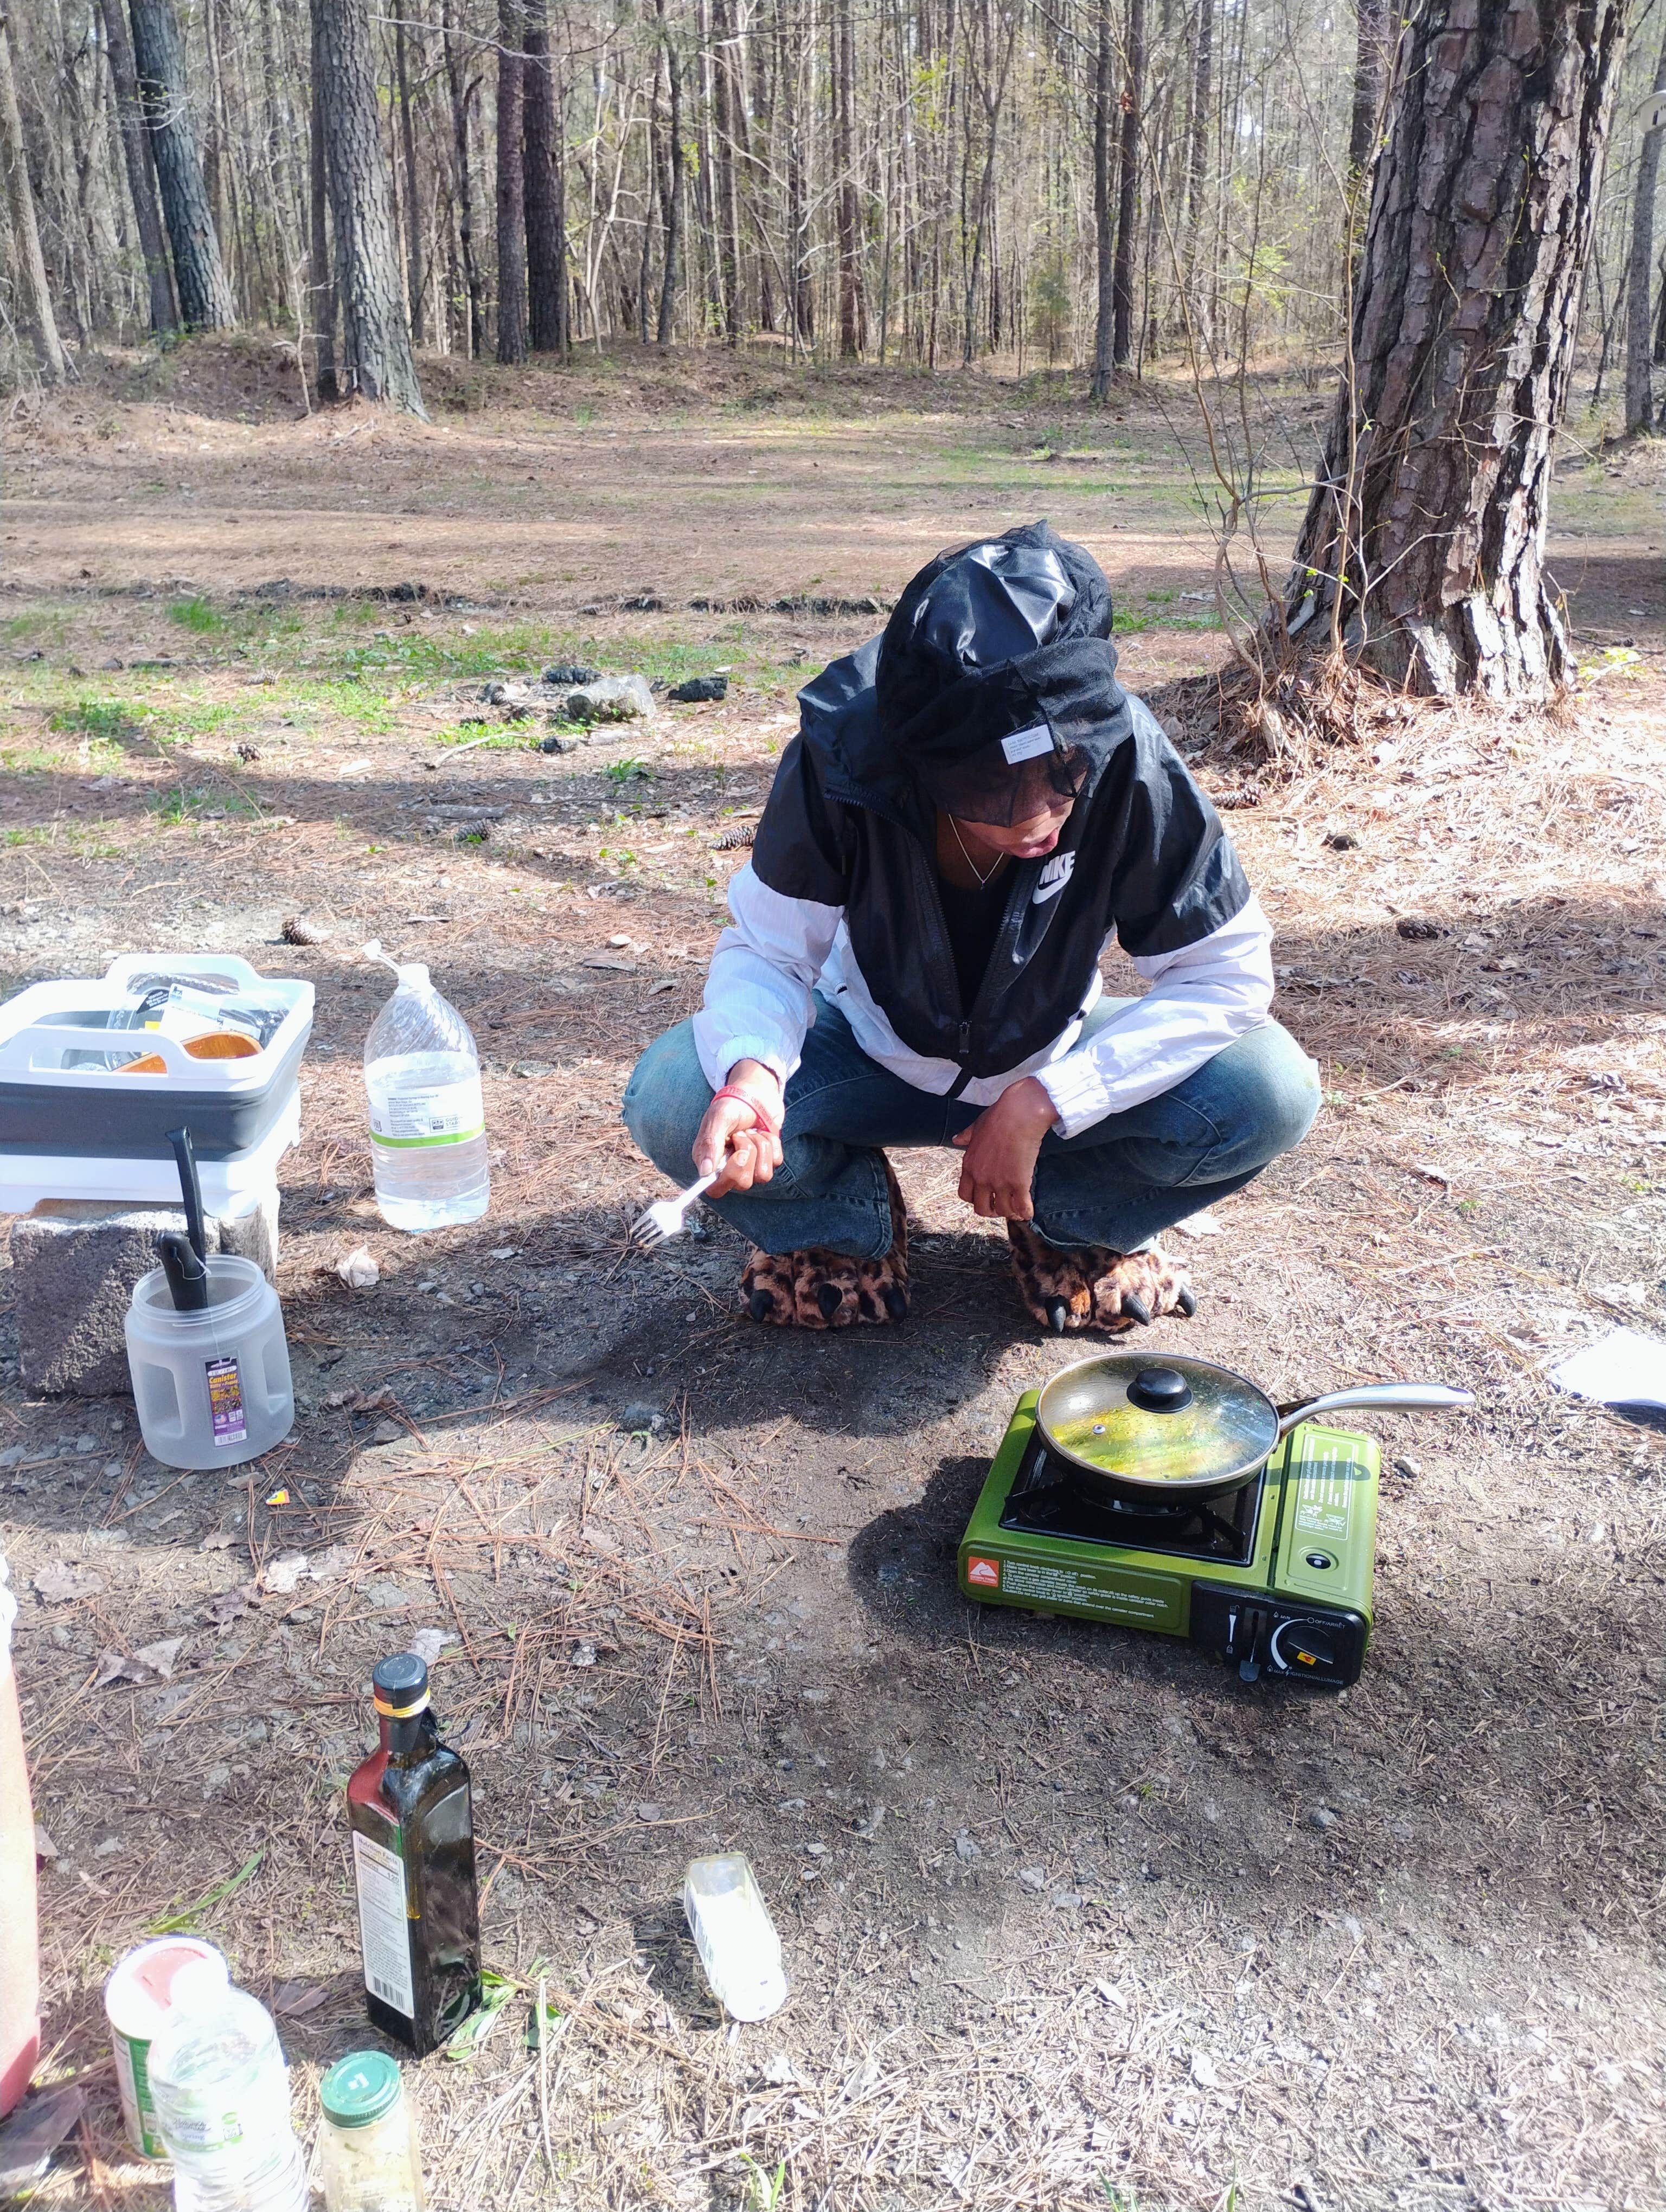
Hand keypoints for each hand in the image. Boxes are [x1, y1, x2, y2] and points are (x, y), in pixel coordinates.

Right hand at [694, 1059, 784, 1197]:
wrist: (755, 1092)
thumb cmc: (732, 1103)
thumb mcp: (719, 1118)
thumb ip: (710, 1144)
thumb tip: (705, 1172)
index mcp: (710, 1161)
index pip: (716, 1189)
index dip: (728, 1179)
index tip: (738, 1155)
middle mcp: (729, 1168)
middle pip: (743, 1184)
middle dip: (747, 1154)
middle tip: (742, 1135)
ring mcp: (750, 1165)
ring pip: (763, 1175)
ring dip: (760, 1146)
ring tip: (752, 1131)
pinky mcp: (767, 1159)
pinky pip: (776, 1162)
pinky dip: (772, 1143)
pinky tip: (763, 1131)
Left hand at [952, 1077, 1058, 1220]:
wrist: (1019, 1114)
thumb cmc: (999, 1116)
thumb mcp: (976, 1126)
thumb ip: (965, 1136)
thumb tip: (956, 1139)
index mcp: (969, 1166)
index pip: (965, 1195)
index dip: (976, 1199)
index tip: (986, 1196)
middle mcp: (981, 1178)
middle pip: (982, 1208)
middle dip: (992, 1211)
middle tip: (1002, 1205)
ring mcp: (999, 1182)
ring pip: (1002, 1211)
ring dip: (1010, 1212)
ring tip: (1017, 1207)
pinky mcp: (1018, 1183)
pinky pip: (1021, 1208)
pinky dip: (1025, 1212)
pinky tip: (1029, 1210)